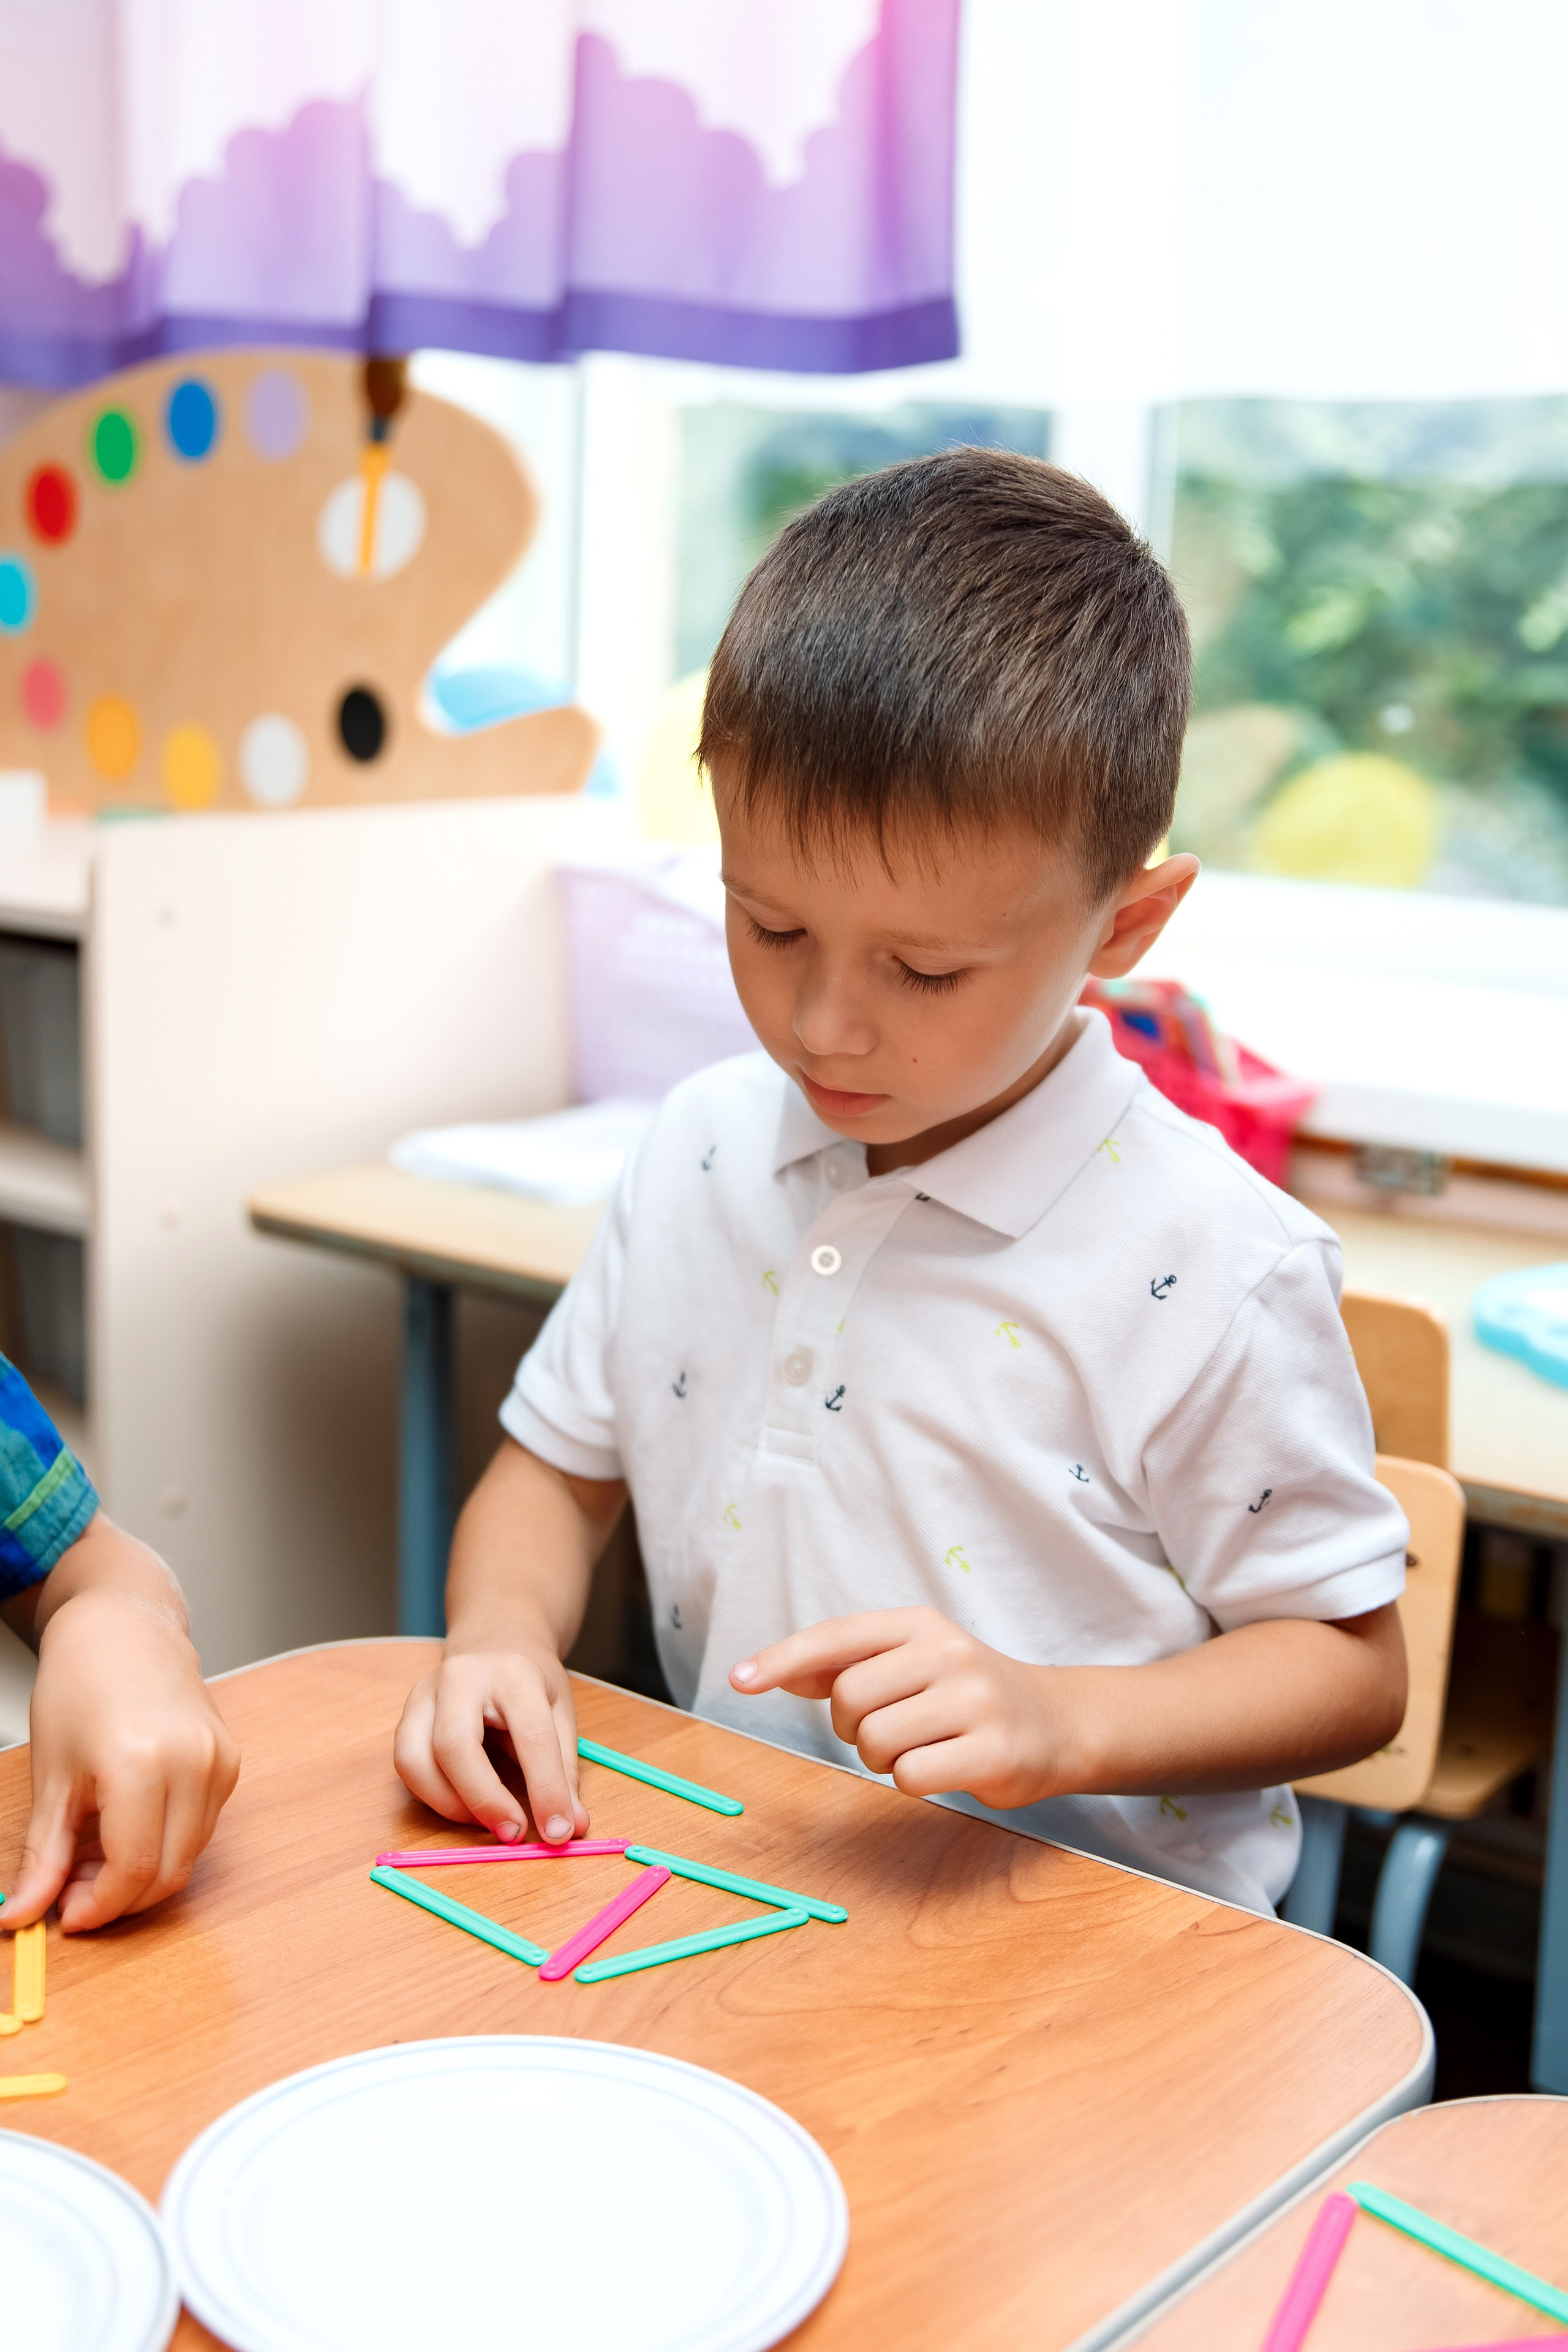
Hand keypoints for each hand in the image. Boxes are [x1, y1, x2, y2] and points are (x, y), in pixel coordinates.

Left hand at [6, 1589, 239, 1930]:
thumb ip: (41, 1855)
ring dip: (141, 1874)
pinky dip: (165, 1845)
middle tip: (72, 1891)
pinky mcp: (230, 1761)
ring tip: (93, 1854)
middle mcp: (193, 1763)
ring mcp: (219, 1761)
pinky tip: (126, 1829)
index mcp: (141, 1763)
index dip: (97, 1906)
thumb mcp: (51, 1778)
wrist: (124, 1629)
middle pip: (167, 1873)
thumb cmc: (81, 1686)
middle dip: (118, 1898)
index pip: (133, 1870)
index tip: (65, 1916)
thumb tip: (19, 1917)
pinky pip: (201, 1828)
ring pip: (188, 1856)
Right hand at [394, 1635, 588, 1845]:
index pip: (530, 1735)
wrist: (493, 1638)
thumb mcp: (560, 1712)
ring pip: (415, 1760)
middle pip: (454, 1746)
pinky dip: (434, 1796)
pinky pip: (406, 1766)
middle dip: (483, 1800)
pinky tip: (465, 1804)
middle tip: (513, 1833)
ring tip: (488, 1820)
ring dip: (451, 1805)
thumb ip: (564, 1770)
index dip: (545, 1789)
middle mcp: (460, 1678)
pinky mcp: (406, 1714)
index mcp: (514, 1673)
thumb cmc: (529, 1680)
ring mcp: (424, 1694)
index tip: (558, 1832)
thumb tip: (572, 1826)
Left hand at [731, 1607, 1064, 1808]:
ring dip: (883, 1759)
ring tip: (919, 1748)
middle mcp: (948, 1652)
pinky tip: (943, 1768)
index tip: (739, 1679)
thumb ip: (848, 1664)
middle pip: (849, 1698)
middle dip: (852, 1727)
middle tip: (887, 1731)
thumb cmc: (968, 1694)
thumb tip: (775, 1670)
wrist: (1059, 1722)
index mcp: (920, 1624)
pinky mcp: (993, 1750)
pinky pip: (912, 1776)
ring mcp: (974, 1700)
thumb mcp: (914, 1661)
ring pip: (876, 1741)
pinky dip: (913, 1782)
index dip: (782, 1658)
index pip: (836, 1637)